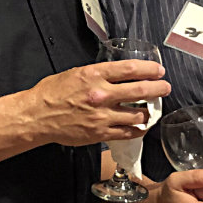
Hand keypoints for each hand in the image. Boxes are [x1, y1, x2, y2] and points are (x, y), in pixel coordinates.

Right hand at [26, 59, 168, 145]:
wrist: (37, 116)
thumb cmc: (52, 93)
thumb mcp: (76, 73)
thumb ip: (98, 74)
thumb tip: (117, 74)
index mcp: (94, 75)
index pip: (131, 69)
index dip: (150, 70)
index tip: (159, 71)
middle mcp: (101, 94)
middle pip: (141, 91)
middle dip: (158, 89)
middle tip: (165, 88)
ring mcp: (102, 116)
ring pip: (138, 115)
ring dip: (149, 112)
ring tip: (151, 110)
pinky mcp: (101, 133)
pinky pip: (128, 132)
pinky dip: (138, 129)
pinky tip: (140, 126)